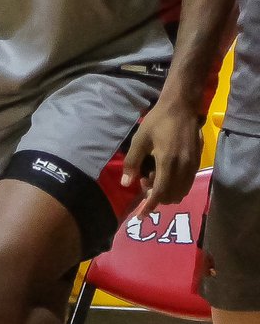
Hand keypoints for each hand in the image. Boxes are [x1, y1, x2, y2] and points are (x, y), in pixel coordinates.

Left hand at [122, 97, 201, 215]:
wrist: (181, 108)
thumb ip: (133, 162)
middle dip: (157, 197)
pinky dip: (176, 186)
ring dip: (167, 192)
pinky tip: (164, 173)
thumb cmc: (157, 122)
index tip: (141, 215)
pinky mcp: (197, 162)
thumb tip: (126, 183)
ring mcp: (193, 166)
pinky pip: (187, 183)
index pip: (160, 193)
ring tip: (153, 177)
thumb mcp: (139, 139)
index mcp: (167, 163)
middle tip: (144, 183)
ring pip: (181, 191)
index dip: (150, 205)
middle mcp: (183, 168)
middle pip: (172, 196)